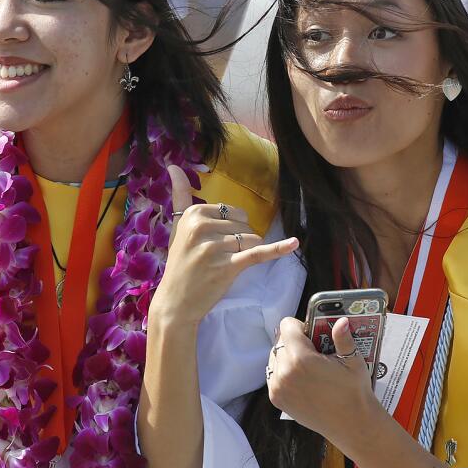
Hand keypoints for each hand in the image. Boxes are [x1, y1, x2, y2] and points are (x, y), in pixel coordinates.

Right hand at [150, 164, 297, 325]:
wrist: (176, 302)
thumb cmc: (180, 263)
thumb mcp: (178, 227)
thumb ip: (180, 195)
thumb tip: (174, 165)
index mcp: (193, 214)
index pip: (232, 211)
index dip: (231, 228)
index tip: (213, 242)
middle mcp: (202, 228)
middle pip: (244, 224)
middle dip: (239, 240)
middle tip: (217, 257)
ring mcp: (215, 248)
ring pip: (252, 239)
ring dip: (245, 252)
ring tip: (224, 265)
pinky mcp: (228, 267)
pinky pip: (258, 253)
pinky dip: (278, 249)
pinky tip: (294, 244)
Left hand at [267, 317, 383, 447]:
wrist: (351, 424)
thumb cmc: (354, 391)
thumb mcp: (353, 361)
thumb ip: (343, 338)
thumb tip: (341, 320)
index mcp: (301, 359)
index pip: (287, 326)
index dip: (301, 326)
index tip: (313, 334)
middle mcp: (284, 372)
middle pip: (280, 341)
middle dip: (295, 341)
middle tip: (314, 350)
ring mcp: (278, 387)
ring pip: (275, 357)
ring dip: (288, 355)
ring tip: (308, 365)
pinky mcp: (277, 399)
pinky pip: (274, 374)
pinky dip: (284, 371)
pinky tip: (302, 377)